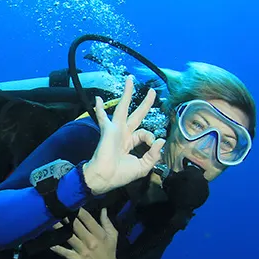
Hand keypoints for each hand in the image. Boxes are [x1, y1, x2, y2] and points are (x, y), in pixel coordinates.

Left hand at [49, 208, 120, 258]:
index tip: (71, 202)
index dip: (78, 210)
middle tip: (57, 207)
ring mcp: (82, 250)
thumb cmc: (109, 250)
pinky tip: (49, 242)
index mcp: (99, 234)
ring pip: (68, 236)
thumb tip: (103, 208)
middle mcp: (90, 241)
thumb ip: (107, 222)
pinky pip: (65, 252)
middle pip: (76, 226)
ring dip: (59, 228)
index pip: (88, 219)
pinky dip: (57, 247)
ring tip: (50, 219)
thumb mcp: (113, 235)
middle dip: (66, 216)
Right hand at [81, 75, 163, 194]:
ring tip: (130, 80)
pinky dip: (99, 109)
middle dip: (145, 103)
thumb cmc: (120, 175)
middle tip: (152, 91)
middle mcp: (123, 134)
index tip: (153, 146)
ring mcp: (115, 130)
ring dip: (126, 94)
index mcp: (130, 142)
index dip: (152, 139)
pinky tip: (97, 99)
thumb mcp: (143, 166)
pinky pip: (103, 117)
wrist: (105, 178)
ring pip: (123, 108)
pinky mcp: (108, 130)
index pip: (145, 134)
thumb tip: (161, 140)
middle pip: (137, 114)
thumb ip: (153, 154)